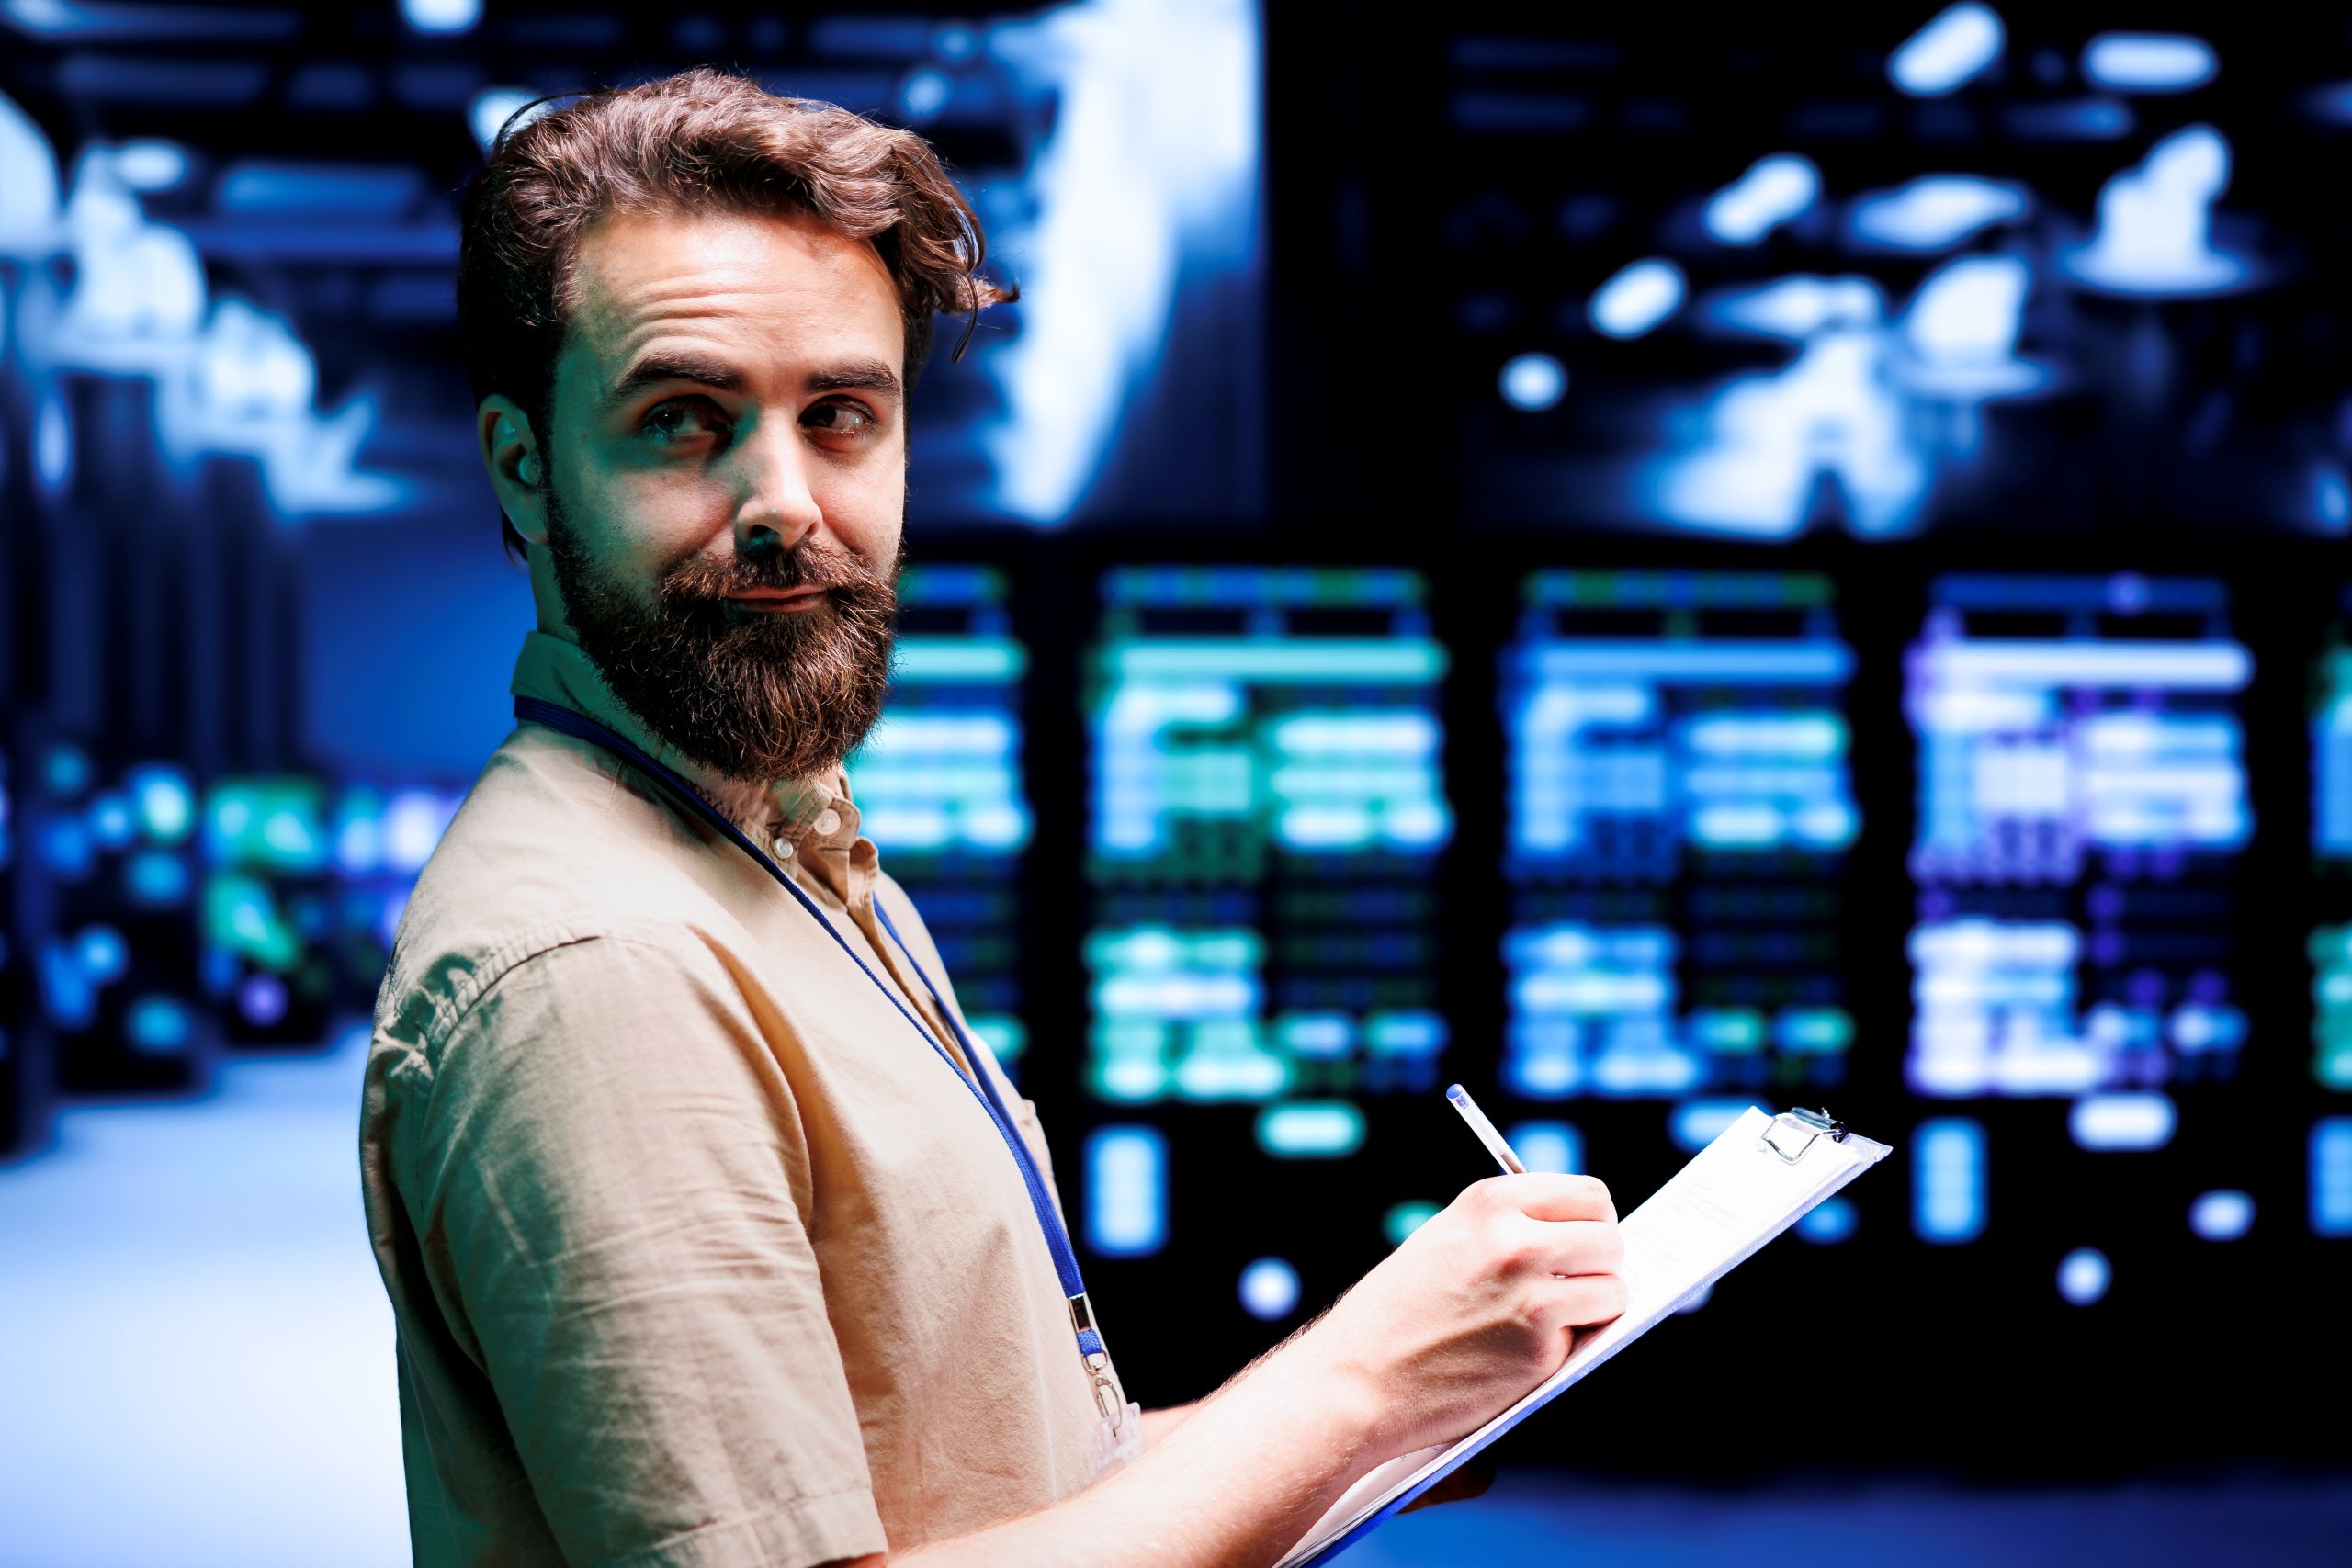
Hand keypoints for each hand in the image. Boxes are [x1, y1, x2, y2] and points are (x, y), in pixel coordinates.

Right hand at [1292, 1174, 1625, 1459]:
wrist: (1359, 1378)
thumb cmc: (1399, 1312)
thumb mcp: (1448, 1238)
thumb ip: (1509, 1226)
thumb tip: (1577, 1234)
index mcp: (1491, 1202)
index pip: (1588, 1195)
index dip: (1593, 1222)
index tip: (1585, 1243)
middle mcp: (1517, 1239)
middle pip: (1610, 1237)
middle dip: (1601, 1264)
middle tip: (1576, 1287)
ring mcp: (1533, 1293)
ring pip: (1613, 1288)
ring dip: (1594, 1307)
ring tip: (1551, 1322)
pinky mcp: (1541, 1345)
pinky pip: (1592, 1335)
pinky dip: (1572, 1346)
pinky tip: (1527, 1351)